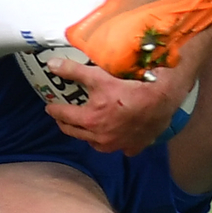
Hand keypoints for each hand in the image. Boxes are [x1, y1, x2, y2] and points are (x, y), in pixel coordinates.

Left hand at [42, 57, 188, 155]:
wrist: (162, 98)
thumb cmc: (130, 86)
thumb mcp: (99, 76)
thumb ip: (73, 71)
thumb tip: (51, 64)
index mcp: (90, 120)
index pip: (64, 115)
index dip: (54, 110)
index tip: (49, 107)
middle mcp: (100, 137)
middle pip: (75, 132)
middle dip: (66, 124)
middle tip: (62, 116)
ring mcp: (117, 145)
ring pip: (94, 142)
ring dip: (87, 135)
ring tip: (85, 125)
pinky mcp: (133, 147)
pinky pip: (118, 148)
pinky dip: (114, 142)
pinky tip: (115, 135)